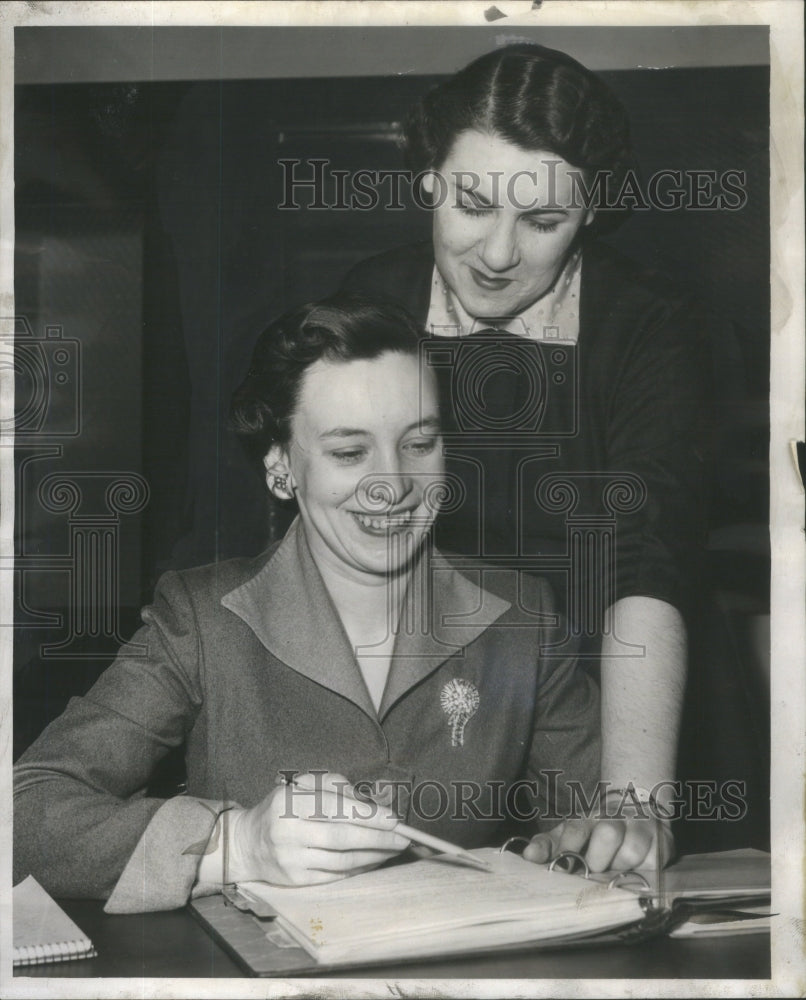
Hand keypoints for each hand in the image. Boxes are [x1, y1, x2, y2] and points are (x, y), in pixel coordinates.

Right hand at [228, 772, 409, 885]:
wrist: (248, 842)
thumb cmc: (284, 807)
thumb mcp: (304, 785)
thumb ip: (336, 787)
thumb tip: (371, 804)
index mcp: (290, 802)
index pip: (335, 809)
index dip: (367, 815)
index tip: (393, 819)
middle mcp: (288, 831)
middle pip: (341, 837)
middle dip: (377, 839)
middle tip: (403, 839)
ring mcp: (291, 859)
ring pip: (341, 860)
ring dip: (373, 856)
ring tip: (393, 850)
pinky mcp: (294, 880)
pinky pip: (334, 876)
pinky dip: (358, 869)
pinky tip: (373, 862)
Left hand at [523, 814, 674, 872]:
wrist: (637, 810)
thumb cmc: (596, 832)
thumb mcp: (571, 835)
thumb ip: (548, 845)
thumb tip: (527, 856)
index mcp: (589, 817)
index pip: (575, 827)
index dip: (567, 847)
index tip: (559, 868)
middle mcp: (616, 818)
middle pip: (608, 833)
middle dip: (598, 859)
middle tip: (593, 871)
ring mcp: (641, 827)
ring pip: (632, 850)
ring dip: (621, 868)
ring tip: (615, 872)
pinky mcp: (663, 842)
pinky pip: (654, 861)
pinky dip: (642, 871)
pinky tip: (636, 871)